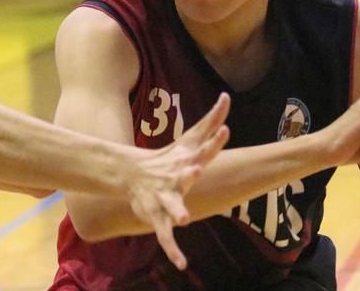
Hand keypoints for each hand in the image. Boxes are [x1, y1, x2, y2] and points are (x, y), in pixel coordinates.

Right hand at [127, 93, 229, 269]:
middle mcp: (175, 178)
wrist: (134, 175)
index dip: (213, 141)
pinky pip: (166, 236)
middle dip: (189, 173)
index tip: (225, 130)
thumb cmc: (171, 157)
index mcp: (186, 160)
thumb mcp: (190, 140)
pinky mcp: (159, 217)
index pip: (203, 149)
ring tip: (183, 219)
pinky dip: (173, 249)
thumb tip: (226, 96)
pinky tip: (181, 263)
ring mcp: (165, 198)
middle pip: (183, 176)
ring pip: (171, 206)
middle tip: (195, 168)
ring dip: (176, 211)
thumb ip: (210, 120)